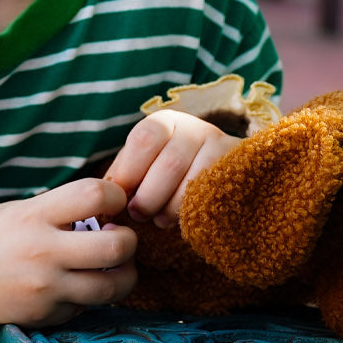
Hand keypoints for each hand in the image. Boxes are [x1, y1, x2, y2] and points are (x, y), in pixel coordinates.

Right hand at [0, 178, 137, 339]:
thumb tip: (103, 208)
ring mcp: (46, 288)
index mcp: (33, 216)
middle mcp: (43, 252)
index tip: (111, 201)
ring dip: (123, 274)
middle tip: (120, 237)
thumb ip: (56, 210)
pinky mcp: (46, 316)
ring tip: (112, 266)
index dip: (115, 194)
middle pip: (117, 246)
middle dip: (130, 240)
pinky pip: (87, 306)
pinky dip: (91, 296)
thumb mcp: (13, 212)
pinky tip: (77, 285)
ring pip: (114, 285)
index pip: (94, 194)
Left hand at [105, 112, 239, 228]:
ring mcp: (221, 147)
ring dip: (170, 208)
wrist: (219, 174)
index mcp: (164, 122)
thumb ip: (123, 176)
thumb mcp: (143, 166)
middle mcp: (194, 127)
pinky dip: (194, 212)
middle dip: (149, 196)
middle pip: (170, 163)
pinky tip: (183, 220)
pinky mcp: (238, 170)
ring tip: (158, 220)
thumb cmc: (166, 173)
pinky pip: (215, 195)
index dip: (129, 172)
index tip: (119, 198)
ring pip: (193, 181)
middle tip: (138, 214)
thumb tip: (104, 197)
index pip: (144, 139)